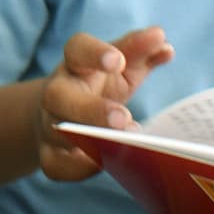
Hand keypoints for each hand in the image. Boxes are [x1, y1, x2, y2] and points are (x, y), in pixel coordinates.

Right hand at [33, 28, 173, 181]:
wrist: (58, 114)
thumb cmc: (96, 86)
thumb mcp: (119, 66)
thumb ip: (140, 52)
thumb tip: (164, 44)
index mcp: (75, 65)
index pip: (76, 50)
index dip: (94, 53)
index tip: (118, 60)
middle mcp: (57, 93)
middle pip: (57, 96)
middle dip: (90, 109)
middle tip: (122, 119)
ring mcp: (49, 124)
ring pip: (55, 132)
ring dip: (91, 141)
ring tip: (127, 144)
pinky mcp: (49, 154)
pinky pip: (55, 165)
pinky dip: (79, 169)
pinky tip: (107, 164)